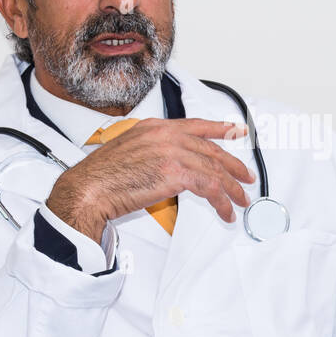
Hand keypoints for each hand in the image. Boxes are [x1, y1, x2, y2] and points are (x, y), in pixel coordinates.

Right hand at [45, 118, 254, 241]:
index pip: (197, 125)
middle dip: (233, 166)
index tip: (238, 131)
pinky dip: (221, 202)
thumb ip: (153, 153)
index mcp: (155, 127)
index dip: (221, 129)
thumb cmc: (101, 178)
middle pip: (211, 149)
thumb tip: (172, 168)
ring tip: (240, 201)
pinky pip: (209, 187)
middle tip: (246, 177)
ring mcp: (171, 152)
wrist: (88, 189)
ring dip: (232, 189)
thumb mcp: (129, 151)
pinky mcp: (175, 173)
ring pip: (215, 169)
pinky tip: (224, 211)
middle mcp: (165, 134)